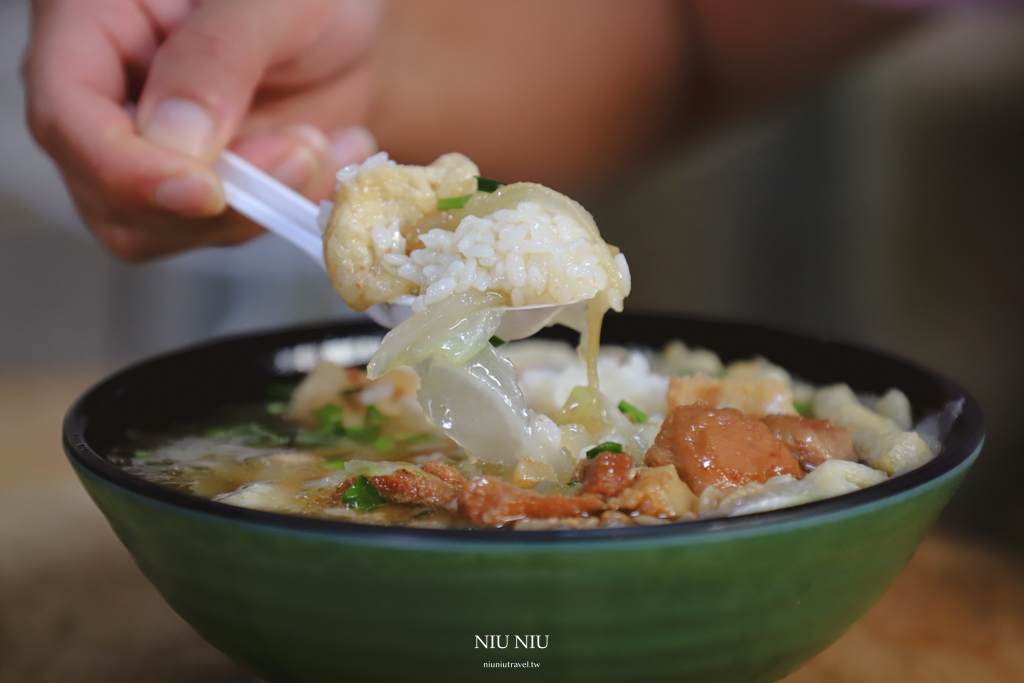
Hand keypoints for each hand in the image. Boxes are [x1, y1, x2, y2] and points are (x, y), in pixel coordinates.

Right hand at [23, 0, 380, 260]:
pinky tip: (332, 156)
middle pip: (111, 192)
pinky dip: (286, 205)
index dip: (130, 170)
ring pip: (170, 226)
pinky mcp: (200, 184)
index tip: (206, 192)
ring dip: (258, 205)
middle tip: (300, 152)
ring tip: (321, 144)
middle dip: (214, 197)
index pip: (68, 116)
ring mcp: (150, 149)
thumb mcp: (270, 0)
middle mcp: (106, 95)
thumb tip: (176, 142)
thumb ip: (218, 56)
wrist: (343, 18)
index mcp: (90, 24)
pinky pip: (227, 227)